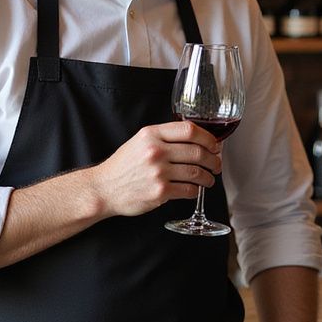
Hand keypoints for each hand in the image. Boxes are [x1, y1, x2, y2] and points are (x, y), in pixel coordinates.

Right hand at [91, 121, 221, 217]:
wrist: (104, 188)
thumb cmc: (124, 165)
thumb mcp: (140, 141)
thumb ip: (164, 137)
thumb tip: (197, 140)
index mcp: (152, 134)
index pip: (189, 130)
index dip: (208, 138)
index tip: (214, 145)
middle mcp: (155, 151)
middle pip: (197, 152)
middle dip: (213, 160)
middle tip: (216, 164)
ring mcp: (158, 172)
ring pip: (197, 172)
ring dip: (208, 177)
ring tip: (209, 179)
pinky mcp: (160, 191)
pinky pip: (189, 190)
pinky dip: (196, 190)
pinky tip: (195, 189)